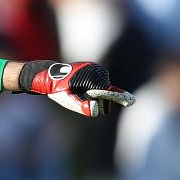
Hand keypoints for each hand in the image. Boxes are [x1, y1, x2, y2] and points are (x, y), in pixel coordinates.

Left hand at [19, 60, 135, 116]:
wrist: (48, 76)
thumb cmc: (57, 89)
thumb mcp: (67, 100)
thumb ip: (80, 105)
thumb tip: (94, 111)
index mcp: (90, 77)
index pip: (106, 91)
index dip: (115, 98)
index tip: (130, 101)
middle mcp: (94, 70)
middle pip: (105, 89)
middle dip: (99, 98)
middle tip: (84, 99)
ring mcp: (94, 68)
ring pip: (103, 85)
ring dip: (96, 93)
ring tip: (79, 92)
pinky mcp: (93, 68)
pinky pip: (99, 81)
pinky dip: (94, 88)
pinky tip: (83, 88)